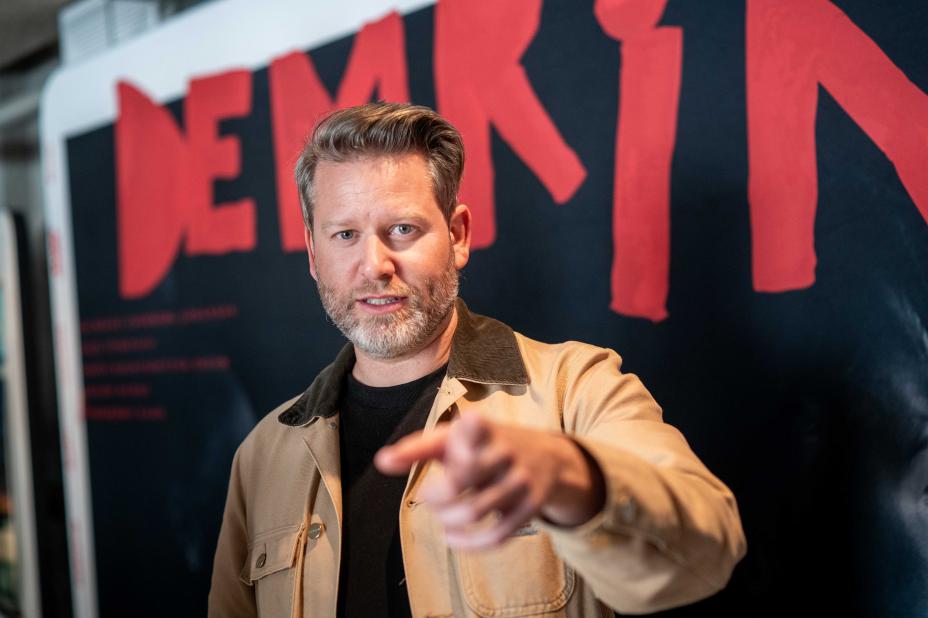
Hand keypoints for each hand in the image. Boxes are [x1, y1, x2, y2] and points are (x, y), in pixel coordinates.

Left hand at [374, 413, 605, 548]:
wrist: (549, 456)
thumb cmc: (485, 446)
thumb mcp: (457, 437)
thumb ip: (418, 448)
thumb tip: (381, 461)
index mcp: (483, 427)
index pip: (471, 428)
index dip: (463, 435)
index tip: (462, 433)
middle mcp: (505, 450)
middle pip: (461, 478)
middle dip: (435, 496)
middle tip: (429, 497)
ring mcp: (520, 479)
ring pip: (474, 510)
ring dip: (448, 520)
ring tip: (443, 517)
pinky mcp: (530, 506)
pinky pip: (497, 535)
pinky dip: (469, 543)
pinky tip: (452, 538)